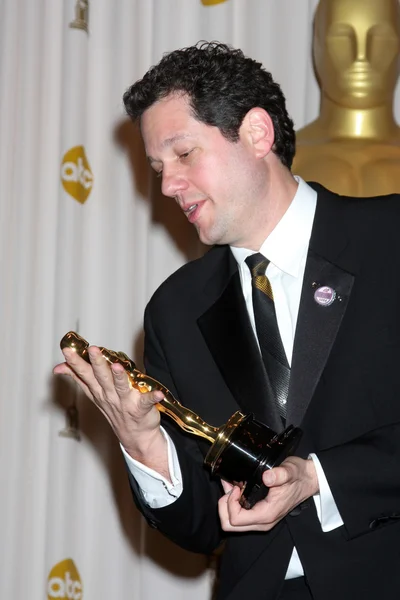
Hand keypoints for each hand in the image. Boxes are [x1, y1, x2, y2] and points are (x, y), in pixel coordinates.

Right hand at [53, 346, 166, 467]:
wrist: (136, 435)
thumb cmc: (116, 409)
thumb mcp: (94, 394)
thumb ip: (79, 378)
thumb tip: (59, 367)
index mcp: (98, 390)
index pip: (84, 374)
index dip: (75, 362)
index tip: (68, 350)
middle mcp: (109, 396)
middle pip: (101, 377)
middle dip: (96, 363)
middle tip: (92, 349)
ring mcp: (125, 403)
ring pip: (120, 387)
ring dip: (119, 377)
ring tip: (116, 366)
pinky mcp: (141, 409)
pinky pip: (147, 402)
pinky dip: (153, 398)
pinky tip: (158, 393)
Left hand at [218, 457, 317, 531]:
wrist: (308, 481)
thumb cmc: (298, 476)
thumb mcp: (290, 471)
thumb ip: (280, 474)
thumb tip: (267, 477)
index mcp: (267, 514)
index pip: (236, 519)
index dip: (231, 502)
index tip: (238, 486)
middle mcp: (262, 522)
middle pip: (229, 525)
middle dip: (224, 506)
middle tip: (232, 488)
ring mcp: (260, 520)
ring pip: (231, 523)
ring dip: (227, 504)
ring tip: (232, 486)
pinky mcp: (259, 515)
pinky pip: (238, 516)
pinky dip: (232, 504)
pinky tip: (236, 488)